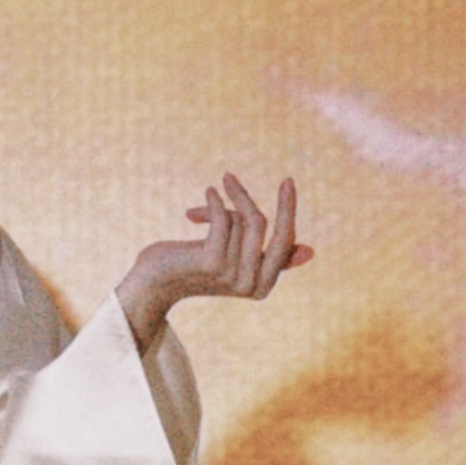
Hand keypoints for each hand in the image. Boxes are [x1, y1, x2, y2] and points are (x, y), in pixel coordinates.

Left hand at [118, 172, 311, 345]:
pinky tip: (208, 192)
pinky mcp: (213, 263)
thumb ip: (266, 253)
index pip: (285, 241)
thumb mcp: (235, 256)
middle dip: (268, 200)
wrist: (154, 281)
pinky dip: (213, 201)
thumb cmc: (195, 264)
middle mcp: (250, 285)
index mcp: (262, 286)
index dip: (287, 210)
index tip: (288, 183)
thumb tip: (311, 253)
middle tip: (261, 178)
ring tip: (201, 209)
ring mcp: (232, 276)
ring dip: (221, 207)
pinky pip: (223, 217)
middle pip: (263, 225)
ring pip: (238, 220)